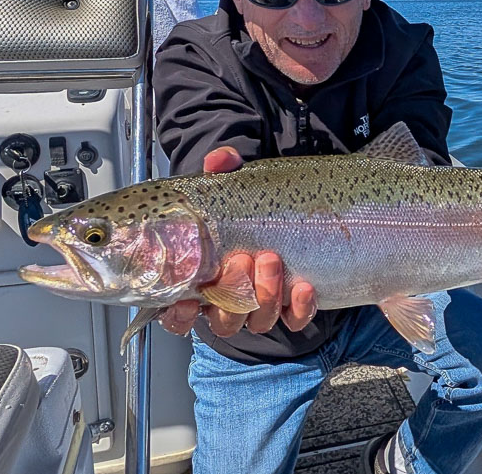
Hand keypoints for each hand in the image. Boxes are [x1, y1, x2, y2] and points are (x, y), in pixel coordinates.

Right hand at [159, 147, 317, 336]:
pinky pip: (294, 320)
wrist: (290, 216)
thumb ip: (221, 174)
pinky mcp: (291, 309)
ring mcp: (260, 308)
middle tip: (243, 259)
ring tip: (271, 259)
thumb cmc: (245, 211)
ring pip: (257, 321)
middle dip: (233, 291)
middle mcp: (227, 302)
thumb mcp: (231, 190)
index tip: (187, 301)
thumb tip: (219, 161)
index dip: (180, 315)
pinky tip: (303, 286)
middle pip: (224, 318)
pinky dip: (299, 308)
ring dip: (265, 295)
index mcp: (201, 282)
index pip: (178, 315)